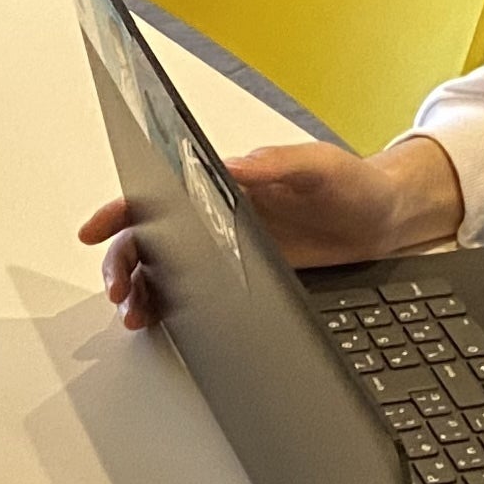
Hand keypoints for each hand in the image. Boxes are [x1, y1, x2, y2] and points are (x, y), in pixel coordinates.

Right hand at [76, 133, 466, 329]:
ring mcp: (228, 248)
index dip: (122, 210)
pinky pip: (193, 292)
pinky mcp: (244, 278)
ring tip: (134, 314)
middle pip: (152, 237)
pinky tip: (159, 319)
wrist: (387, 218)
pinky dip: (167, 305)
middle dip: (124, 262)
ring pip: (165, 267)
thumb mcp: (319, 166)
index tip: (96, 229)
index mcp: (228, 183)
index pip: (160, 191)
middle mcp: (219, 215)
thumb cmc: (354, 184)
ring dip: (141, 289)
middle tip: (119, 290)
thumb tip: (236, 164)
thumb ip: (278, 164)